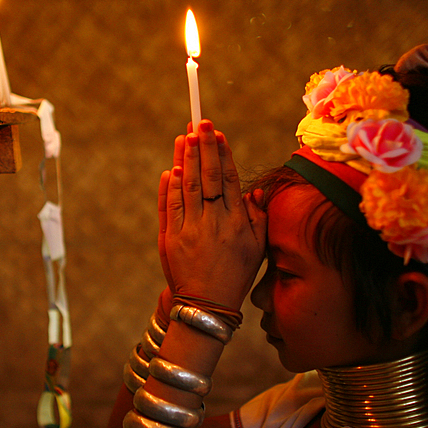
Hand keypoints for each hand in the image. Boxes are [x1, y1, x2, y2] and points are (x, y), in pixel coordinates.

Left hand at [159, 119, 266, 310]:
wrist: (207, 304)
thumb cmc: (235, 274)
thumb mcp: (257, 248)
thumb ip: (257, 218)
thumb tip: (253, 191)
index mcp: (237, 222)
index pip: (229, 179)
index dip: (223, 154)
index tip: (219, 134)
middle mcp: (214, 222)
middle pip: (208, 176)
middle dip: (204, 146)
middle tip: (201, 122)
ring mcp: (191, 229)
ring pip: (188, 187)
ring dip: (185, 159)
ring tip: (185, 136)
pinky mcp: (171, 238)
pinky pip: (170, 206)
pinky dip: (170, 187)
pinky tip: (171, 169)